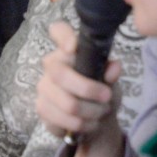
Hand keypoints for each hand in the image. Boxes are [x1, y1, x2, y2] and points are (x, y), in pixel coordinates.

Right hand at [36, 21, 125, 156]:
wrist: (94, 121)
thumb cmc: (101, 93)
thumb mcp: (111, 82)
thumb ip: (111, 72)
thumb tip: (113, 67)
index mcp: (69, 52)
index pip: (59, 32)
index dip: (63, 37)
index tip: (73, 47)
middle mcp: (51, 66)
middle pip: (61, 75)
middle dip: (89, 90)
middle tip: (107, 97)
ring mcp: (44, 87)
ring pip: (68, 103)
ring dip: (91, 113)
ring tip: (100, 113)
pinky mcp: (42, 108)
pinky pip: (64, 120)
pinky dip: (83, 125)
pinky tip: (88, 123)